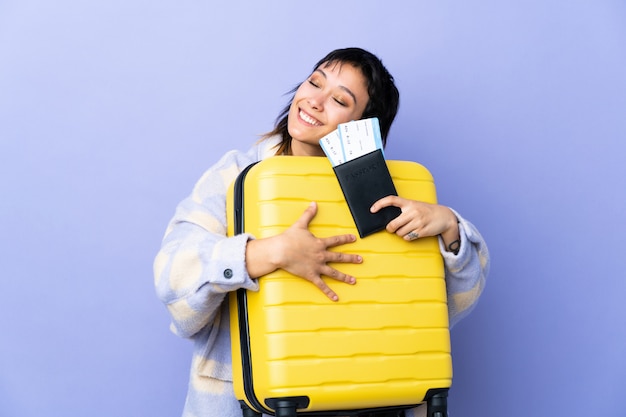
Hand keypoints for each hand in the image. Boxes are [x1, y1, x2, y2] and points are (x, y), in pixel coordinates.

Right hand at [247, 202, 361, 300]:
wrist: (280, 251)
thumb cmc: (289, 238)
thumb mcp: (300, 224)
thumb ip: (308, 214)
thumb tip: (314, 203)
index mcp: (320, 243)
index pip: (336, 240)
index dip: (346, 239)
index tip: (354, 238)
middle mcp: (321, 255)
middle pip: (340, 257)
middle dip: (351, 258)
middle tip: (360, 260)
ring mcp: (317, 267)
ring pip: (334, 273)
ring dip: (345, 277)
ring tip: (353, 281)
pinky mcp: (311, 275)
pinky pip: (322, 285)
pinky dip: (329, 292)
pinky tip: (336, 298)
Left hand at [370, 196, 458, 245]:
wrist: (444, 216)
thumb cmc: (427, 211)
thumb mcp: (415, 205)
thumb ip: (404, 209)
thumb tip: (389, 219)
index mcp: (409, 202)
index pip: (391, 200)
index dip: (380, 204)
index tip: (372, 209)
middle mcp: (413, 211)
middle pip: (393, 224)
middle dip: (390, 229)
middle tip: (391, 229)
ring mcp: (417, 221)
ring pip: (399, 232)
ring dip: (401, 233)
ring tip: (408, 229)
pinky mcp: (421, 231)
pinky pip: (407, 237)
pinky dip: (407, 237)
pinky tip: (413, 233)